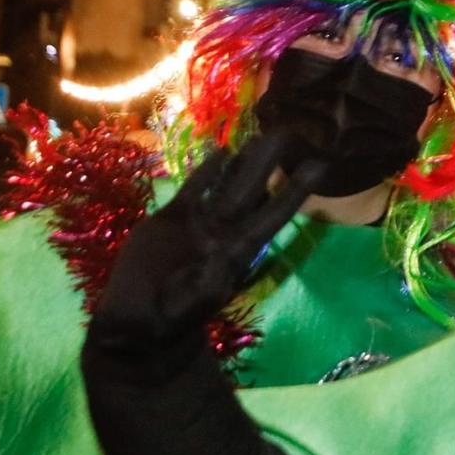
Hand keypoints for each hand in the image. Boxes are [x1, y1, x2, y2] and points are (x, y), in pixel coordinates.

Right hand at [89, 131, 324, 351]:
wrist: (137, 322)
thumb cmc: (169, 320)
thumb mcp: (188, 306)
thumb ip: (206, 285)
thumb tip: (223, 263)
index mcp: (236, 252)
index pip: (272, 216)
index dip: (294, 192)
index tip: (317, 168)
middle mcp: (223, 232)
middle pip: (252, 190)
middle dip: (270, 163)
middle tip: (291, 132)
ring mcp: (199, 223)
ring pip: (227, 184)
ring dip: (244, 161)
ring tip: (262, 134)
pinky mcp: (171, 218)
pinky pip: (194, 188)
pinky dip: (207, 170)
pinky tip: (221, 148)